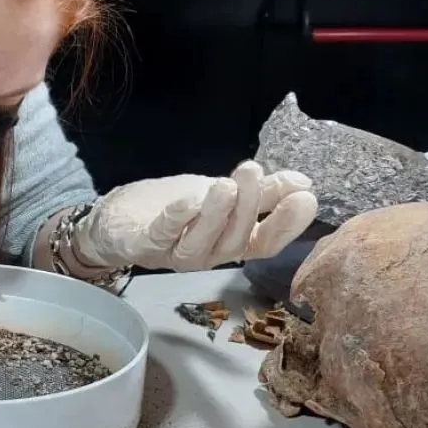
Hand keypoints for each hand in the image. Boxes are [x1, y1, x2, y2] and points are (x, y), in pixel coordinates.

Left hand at [71, 161, 316, 271]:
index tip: (307, 197)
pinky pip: (162, 236)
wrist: (120, 218)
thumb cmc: (176, 208)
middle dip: (247, 206)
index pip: (266, 242)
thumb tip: (304, 182)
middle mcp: (208, 254)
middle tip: (252, 172)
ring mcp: (175, 254)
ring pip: (202, 243)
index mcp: (230, 242)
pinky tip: (187, 200)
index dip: (287, 224)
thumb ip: (260, 193)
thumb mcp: (222, 194)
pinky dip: (176, 219)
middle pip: (235, 240)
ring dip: (216, 214)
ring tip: (227, 183)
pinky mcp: (145, 245)